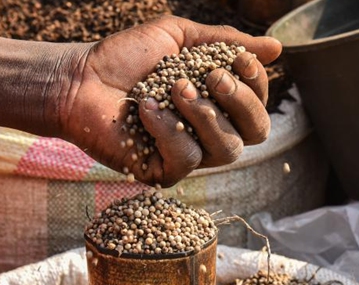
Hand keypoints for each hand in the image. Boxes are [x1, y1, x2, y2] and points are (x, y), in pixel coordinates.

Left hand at [49, 16, 281, 186]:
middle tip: (212, 77)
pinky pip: (187, 159)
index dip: (257, 84)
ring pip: (227, 150)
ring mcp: (190, 155)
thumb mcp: (180, 38)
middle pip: (255, 132)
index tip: (237, 59)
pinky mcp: (164, 172)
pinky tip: (147, 108)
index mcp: (219, 104)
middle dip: (240, 102)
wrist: (80, 79)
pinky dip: (168, 129)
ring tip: (175, 88)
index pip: (259, 105)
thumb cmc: (127, 58)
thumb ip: (225, 42)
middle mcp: (211, 132)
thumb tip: (278, 47)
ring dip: (205, 114)